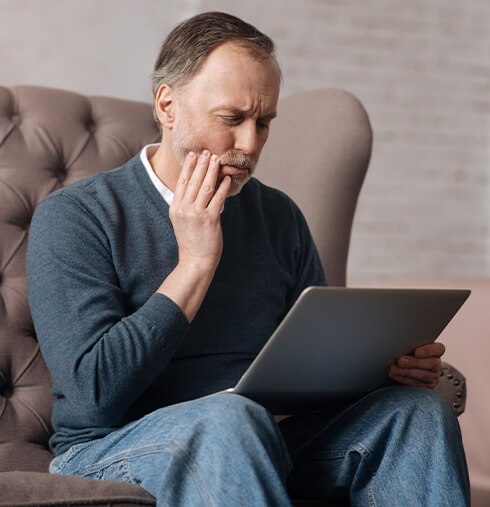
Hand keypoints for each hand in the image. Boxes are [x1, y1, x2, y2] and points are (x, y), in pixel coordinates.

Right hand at [169, 150, 230, 270]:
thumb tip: (196, 188)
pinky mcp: (210, 219)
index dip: (188, 167)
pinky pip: (217, 198)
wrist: (195, 261)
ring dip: (212, 171)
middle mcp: (184, 209)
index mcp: (175, 207)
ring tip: (217, 159)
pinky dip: (222, 187)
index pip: (182, 182)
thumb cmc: (191, 241)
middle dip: (201, 164)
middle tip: (207, 151)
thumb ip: (186, 205)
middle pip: (194, 181)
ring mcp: (197, 214)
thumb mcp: (182, 220)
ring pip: (206, 187)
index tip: (193, 155)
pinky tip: (226, 179)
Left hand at [389, 342, 444, 388]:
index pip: (439, 349)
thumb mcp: (410, 346)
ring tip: (394, 369)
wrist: (406, 366)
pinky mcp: (427, 386)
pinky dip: (404, 379)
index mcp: (436, 351)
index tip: (416, 352)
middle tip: (400, 361)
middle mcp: (437, 364)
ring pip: (424, 375)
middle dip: (414, 362)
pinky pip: (417, 384)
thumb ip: (409, 344)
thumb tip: (398, 343)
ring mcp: (434, 376)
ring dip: (406, 372)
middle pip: (432, 363)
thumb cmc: (408, 352)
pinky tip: (395, 375)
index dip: (429, 350)